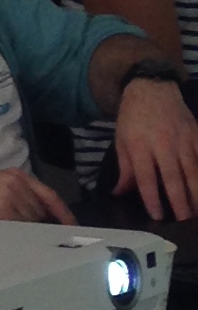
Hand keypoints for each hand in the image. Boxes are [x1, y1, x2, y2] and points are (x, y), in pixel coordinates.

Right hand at [0, 170, 73, 228]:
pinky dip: (11, 239)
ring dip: (19, 233)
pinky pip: (18, 234)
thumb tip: (38, 217)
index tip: (73, 227)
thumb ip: (17, 197)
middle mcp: (16, 184)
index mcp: (15, 175)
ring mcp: (10, 198)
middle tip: (7, 228)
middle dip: (31, 225)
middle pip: (40, 214)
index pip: (50, 196)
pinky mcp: (2, 214)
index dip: (63, 214)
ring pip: (30, 226)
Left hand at [112, 76, 197, 224]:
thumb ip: (125, 169)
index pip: (146, 177)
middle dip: (180, 201)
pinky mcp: (196, 134)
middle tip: (184, 221)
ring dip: (197, 193)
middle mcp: (163, 144)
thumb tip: (119, 193)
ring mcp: (183, 139)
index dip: (152, 198)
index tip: (157, 216)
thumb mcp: (121, 141)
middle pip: (173, 177)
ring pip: (193, 170)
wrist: (152, 88)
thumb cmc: (133, 118)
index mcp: (140, 146)